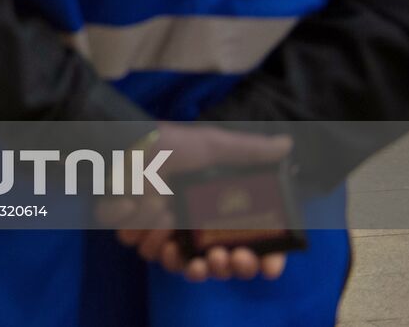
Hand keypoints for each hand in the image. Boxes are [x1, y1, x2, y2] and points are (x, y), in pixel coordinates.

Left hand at [104, 123, 291, 280]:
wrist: (120, 141)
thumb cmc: (166, 142)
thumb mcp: (211, 145)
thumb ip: (249, 150)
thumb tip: (288, 144)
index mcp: (211, 209)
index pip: (245, 245)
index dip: (261, 260)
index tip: (268, 268)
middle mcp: (189, 224)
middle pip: (214, 266)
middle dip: (222, 267)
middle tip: (223, 258)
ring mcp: (159, 230)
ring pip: (176, 263)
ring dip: (175, 246)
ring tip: (169, 215)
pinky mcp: (131, 229)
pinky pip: (143, 248)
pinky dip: (142, 228)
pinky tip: (141, 204)